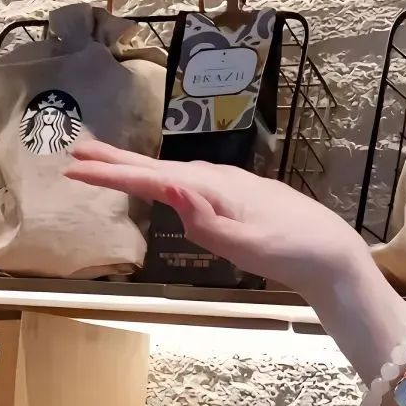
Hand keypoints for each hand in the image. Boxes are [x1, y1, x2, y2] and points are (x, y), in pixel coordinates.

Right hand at [65, 141, 366, 298]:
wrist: (330, 253)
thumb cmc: (291, 252)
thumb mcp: (247, 245)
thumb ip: (205, 222)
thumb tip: (170, 191)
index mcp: (213, 190)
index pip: (151, 180)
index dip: (111, 175)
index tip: (75, 168)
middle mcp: (216, 180)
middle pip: (156, 168)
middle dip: (115, 161)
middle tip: (76, 151)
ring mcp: (226, 187)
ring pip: (170, 174)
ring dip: (135, 168)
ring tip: (105, 165)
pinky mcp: (234, 198)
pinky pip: (186, 183)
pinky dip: (161, 179)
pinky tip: (158, 184)